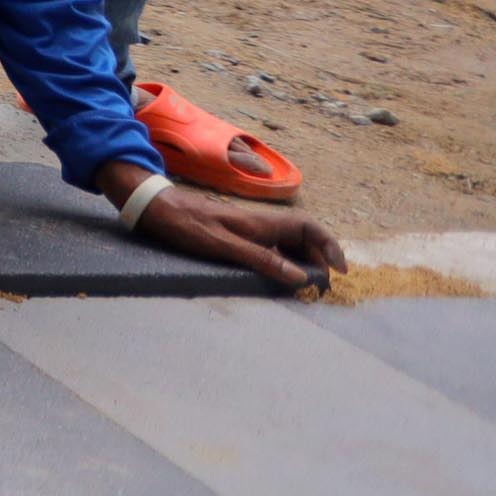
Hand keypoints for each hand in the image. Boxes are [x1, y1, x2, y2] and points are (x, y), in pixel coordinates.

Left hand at [121, 172, 346, 292]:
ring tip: (306, 287)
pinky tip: (278, 279)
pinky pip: (270, 249)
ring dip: (302, 263)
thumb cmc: (186, 224)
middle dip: (319, 260)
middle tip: (322, 288)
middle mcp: (260, 224)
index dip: (330, 246)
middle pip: (303, 238)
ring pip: (287, 244)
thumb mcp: (224, 246)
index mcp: (262, 223)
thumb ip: (262, 260)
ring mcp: (249, 230)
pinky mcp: (236, 236)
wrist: (154, 207)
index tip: (341, 271)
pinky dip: (282, 264)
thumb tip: (301, 278)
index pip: (309, 227)